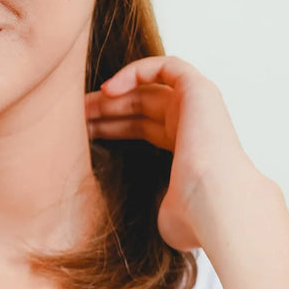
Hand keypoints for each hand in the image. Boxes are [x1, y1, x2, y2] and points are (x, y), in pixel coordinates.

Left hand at [85, 56, 264, 251]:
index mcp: (186, 151)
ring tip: (82, 106)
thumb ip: (149, 206)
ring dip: (113, 93)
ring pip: (148, 87)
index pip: (144, 128)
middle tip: (73, 118)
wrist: (215, 204)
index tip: (80, 135)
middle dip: (105, 110)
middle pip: (141, 106)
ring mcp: (199, 106)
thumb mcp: (161, 213)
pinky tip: (109, 89)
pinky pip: (164, 66)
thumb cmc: (191, 217)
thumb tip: (132, 222)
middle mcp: (193, 125)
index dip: (111, 127)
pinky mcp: (199, 89)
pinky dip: (136, 70)